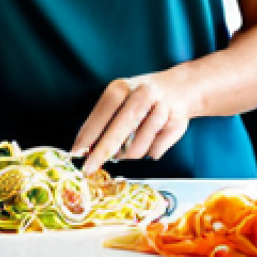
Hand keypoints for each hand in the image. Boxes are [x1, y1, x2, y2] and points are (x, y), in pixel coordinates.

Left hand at [70, 69, 191, 175]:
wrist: (180, 87)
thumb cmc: (140, 97)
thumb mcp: (120, 99)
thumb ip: (104, 120)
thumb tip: (86, 149)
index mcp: (122, 87)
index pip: (102, 112)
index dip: (88, 135)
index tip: (76, 153)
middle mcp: (142, 94)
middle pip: (120, 128)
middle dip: (102, 152)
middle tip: (89, 168)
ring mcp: (161, 107)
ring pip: (139, 144)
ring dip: (130, 154)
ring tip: (129, 148)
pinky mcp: (176, 123)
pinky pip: (156, 150)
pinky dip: (150, 152)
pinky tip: (151, 141)